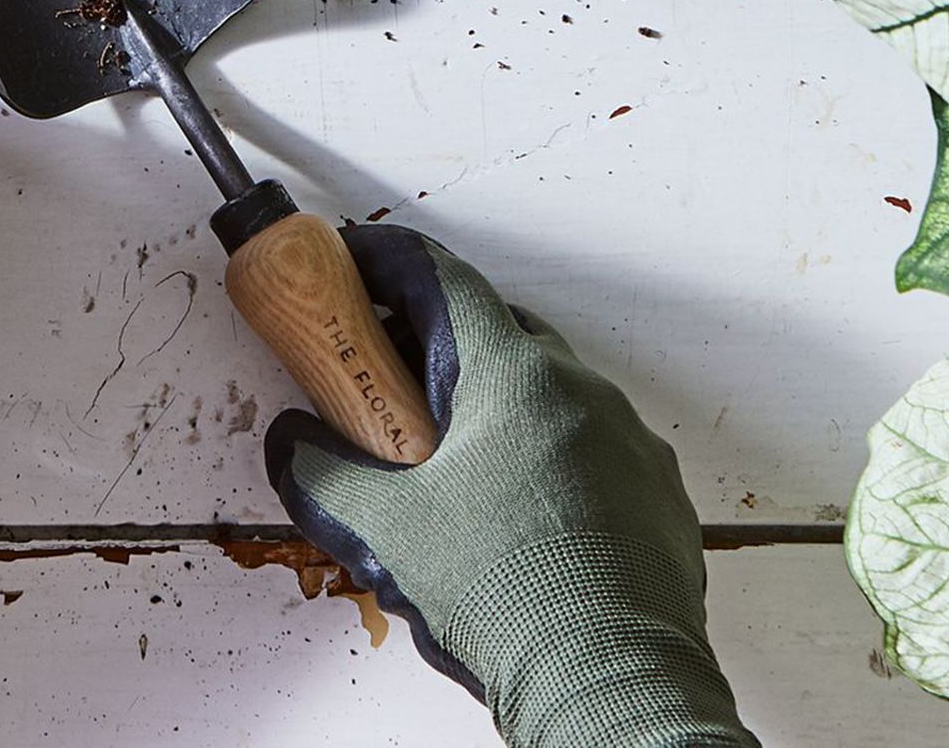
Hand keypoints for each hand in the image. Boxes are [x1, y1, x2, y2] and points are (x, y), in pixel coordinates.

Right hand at [264, 225, 755, 747]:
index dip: (384, 263)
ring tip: (450, 472)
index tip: (349, 264)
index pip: (441, 281)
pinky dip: (545, 462)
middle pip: (497, 333)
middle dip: (435, 346)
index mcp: (514, 379)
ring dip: (494, 410)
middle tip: (387, 386)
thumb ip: (320, 473)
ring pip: (549, 396)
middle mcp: (583, 394)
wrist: (609, 685)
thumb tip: (292, 444)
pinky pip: (592, 452)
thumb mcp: (383, 532)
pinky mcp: (657, 498)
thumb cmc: (507, 599)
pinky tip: (513, 519)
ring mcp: (630, 445)